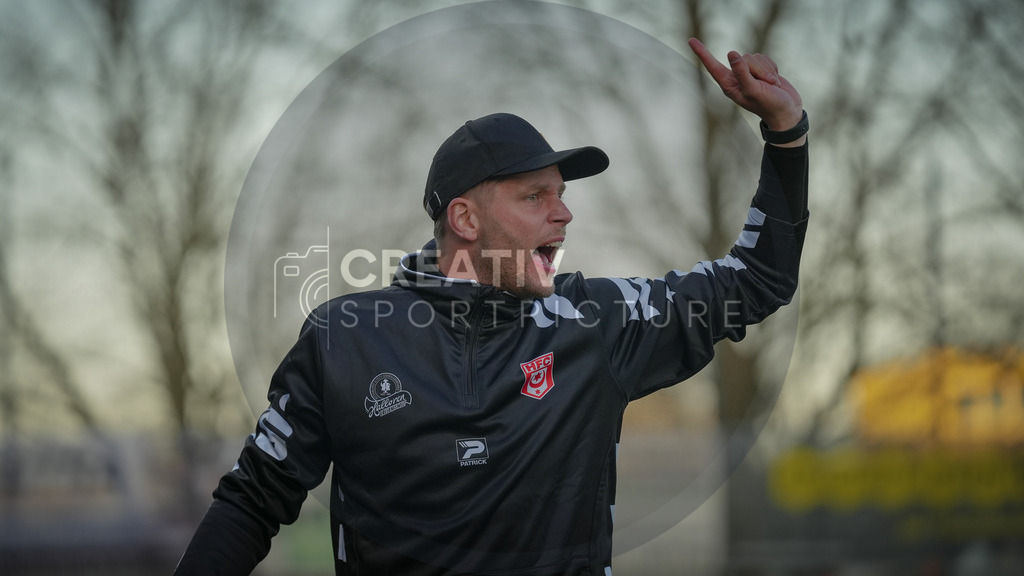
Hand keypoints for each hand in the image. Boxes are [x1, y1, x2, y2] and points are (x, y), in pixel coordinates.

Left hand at [688, 38, 802, 132]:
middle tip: (765, 86)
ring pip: (755, 57)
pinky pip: (765, 58)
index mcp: (729, 85)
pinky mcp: (760, 69)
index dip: (702, 52)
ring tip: (770, 86)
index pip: (712, 66)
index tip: (691, 40)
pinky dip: (773, 69)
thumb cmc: (769, 105)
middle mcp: (736, 77)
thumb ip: (742, 72)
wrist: (787, 111)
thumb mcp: (754, 90)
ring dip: (767, 71)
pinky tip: (774, 82)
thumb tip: (731, 54)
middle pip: (743, 58)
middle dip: (758, 70)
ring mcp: (749, 73)